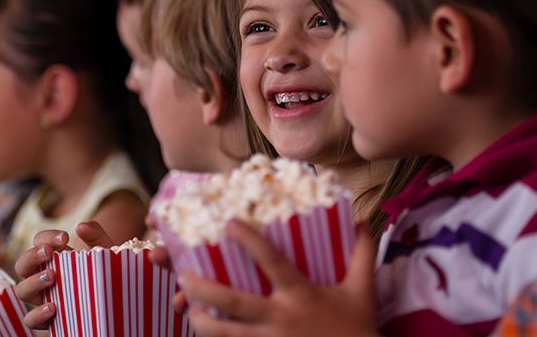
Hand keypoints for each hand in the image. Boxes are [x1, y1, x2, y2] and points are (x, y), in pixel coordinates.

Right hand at [14, 222, 116, 328]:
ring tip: (51, 277)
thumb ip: (95, 236)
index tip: (65, 237)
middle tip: (48, 253)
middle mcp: (42, 276)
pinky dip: (37, 314)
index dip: (47, 237)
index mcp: (53, 258)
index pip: (39, 242)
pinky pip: (30, 320)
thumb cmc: (104, 273)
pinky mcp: (47, 320)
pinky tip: (53, 307)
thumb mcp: (104, 252)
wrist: (116, 300)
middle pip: (22, 265)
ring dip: (33, 282)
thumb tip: (81, 227)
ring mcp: (42, 298)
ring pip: (21, 291)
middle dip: (31, 256)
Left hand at [181, 221, 379, 336]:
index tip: (228, 223)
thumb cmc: (357, 329)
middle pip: (233, 302)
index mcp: (300, 294)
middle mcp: (281, 318)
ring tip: (184, 307)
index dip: (249, 241)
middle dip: (203, 288)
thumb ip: (362, 255)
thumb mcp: (362, 291)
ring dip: (200, 320)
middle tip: (182, 274)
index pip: (271, 262)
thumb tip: (365, 222)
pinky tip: (203, 333)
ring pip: (225, 333)